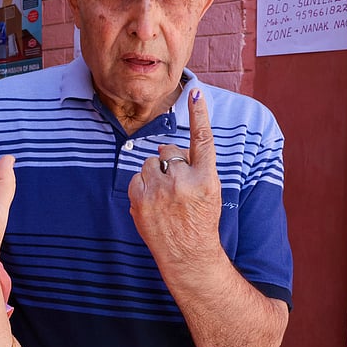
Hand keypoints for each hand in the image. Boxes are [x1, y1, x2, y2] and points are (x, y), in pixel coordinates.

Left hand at [128, 88, 222, 262]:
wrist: (188, 254)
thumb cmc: (200, 220)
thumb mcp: (210, 192)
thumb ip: (195, 168)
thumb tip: (167, 151)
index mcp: (206, 178)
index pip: (203, 139)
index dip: (199, 114)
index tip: (195, 92)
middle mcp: (183, 181)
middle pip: (167, 151)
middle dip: (169, 162)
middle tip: (177, 187)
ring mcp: (160, 190)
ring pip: (149, 163)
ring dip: (155, 174)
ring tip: (165, 198)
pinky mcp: (140, 199)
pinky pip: (137, 177)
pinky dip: (142, 186)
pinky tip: (153, 203)